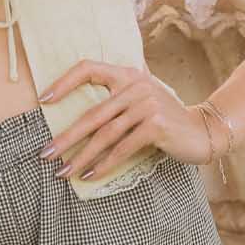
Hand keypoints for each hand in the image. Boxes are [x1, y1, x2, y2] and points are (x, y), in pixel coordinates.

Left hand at [37, 61, 217, 183]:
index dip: (63, 82)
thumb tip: (74, 121)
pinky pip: (122, 148)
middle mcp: (136, 85)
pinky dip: (104, 164)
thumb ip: (115, 101)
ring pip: (104, 134)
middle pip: (92, 114)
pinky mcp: (156, 125)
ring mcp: (147, 104)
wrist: (201, 130)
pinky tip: (90, 176)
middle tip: (45, 154)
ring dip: (81, 156)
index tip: (43, 101)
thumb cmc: (164, 119)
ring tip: (63, 172)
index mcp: (128, 75)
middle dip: (66, 137)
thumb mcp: (140, 101)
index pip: (89, 69)